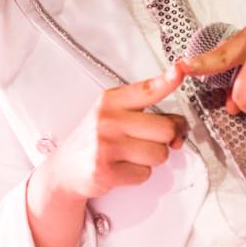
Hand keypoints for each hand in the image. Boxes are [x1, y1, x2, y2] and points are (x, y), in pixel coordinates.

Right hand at [37, 66, 188, 202]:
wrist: (65, 168)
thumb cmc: (95, 139)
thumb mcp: (112, 114)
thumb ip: (145, 114)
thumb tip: (180, 129)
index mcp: (110, 101)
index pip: (146, 90)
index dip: (167, 81)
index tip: (179, 72)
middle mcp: (107, 120)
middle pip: (165, 129)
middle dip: (165, 139)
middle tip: (151, 140)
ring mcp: (105, 145)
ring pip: (159, 154)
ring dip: (150, 159)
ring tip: (130, 155)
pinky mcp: (105, 170)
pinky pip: (144, 174)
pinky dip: (138, 174)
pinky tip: (121, 168)